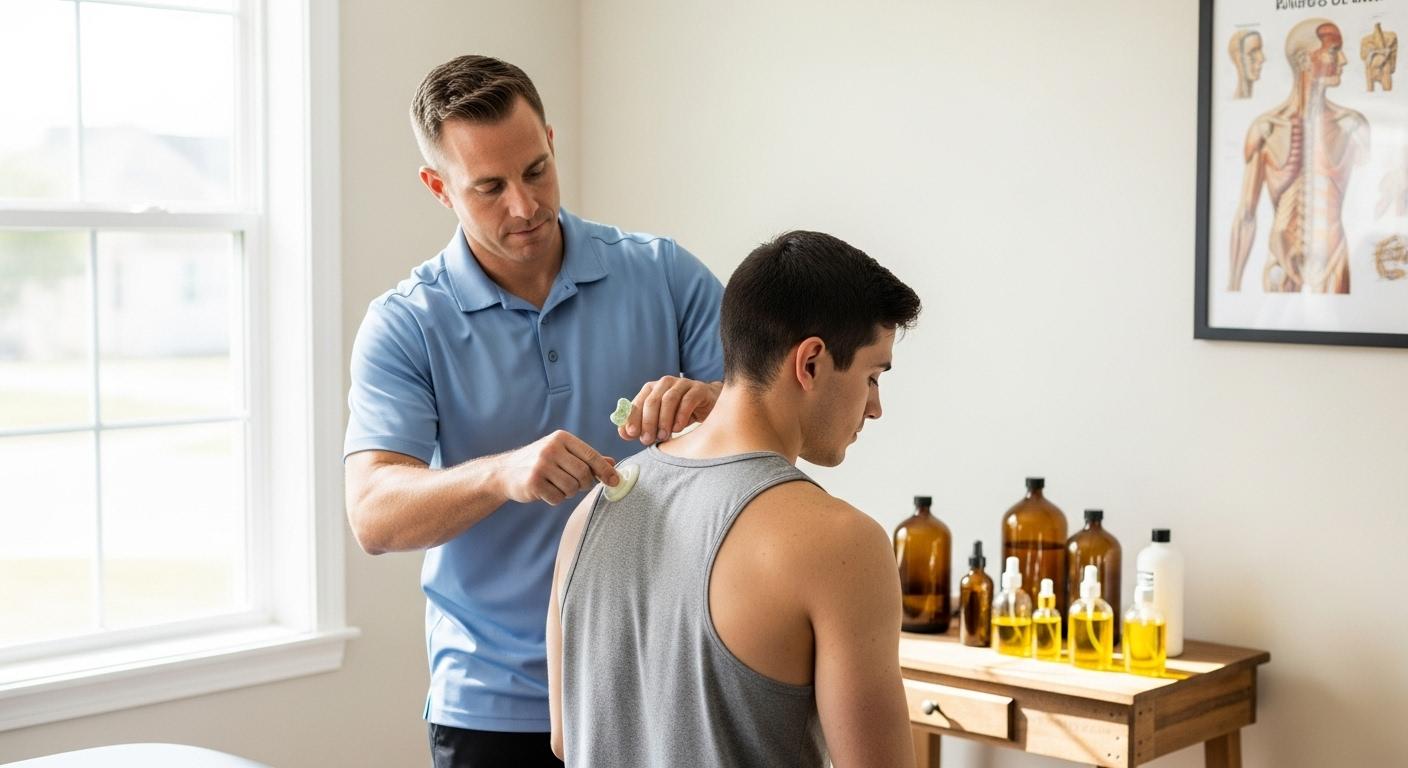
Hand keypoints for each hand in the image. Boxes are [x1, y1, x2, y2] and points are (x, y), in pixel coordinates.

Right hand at [495, 430, 618, 504]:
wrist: (505, 472)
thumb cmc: (539, 462)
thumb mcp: (562, 453)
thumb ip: (586, 458)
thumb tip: (612, 463)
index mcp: (561, 438)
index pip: (591, 455)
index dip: (605, 470)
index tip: (615, 481)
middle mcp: (551, 449)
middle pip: (583, 474)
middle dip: (585, 484)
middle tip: (577, 485)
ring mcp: (541, 465)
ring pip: (572, 488)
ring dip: (569, 492)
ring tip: (557, 486)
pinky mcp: (533, 482)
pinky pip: (557, 498)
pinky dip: (556, 499)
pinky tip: (546, 491)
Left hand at [618, 376, 721, 444]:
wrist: (708, 405)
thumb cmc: (679, 414)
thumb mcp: (659, 421)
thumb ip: (641, 426)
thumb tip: (624, 433)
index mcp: (652, 389)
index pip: (638, 402)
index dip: (633, 418)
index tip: (631, 434)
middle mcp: (665, 383)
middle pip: (652, 401)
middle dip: (648, 422)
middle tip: (647, 440)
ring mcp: (683, 384)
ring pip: (669, 399)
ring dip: (664, 420)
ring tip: (663, 436)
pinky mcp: (698, 389)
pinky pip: (687, 401)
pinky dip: (681, 416)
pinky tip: (678, 429)